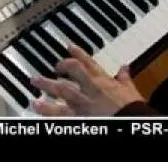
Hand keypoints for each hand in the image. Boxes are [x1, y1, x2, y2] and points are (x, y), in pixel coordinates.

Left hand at [30, 44, 144, 115]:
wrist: (132, 121)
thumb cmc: (133, 108)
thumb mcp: (130, 90)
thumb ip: (124, 78)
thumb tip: (125, 67)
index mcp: (102, 81)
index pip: (87, 62)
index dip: (77, 53)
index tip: (68, 46)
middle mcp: (89, 90)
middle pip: (69, 75)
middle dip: (57, 71)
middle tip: (46, 70)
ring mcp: (82, 104)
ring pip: (60, 94)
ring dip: (46, 89)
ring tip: (35, 88)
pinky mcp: (79, 118)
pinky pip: (60, 115)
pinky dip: (48, 112)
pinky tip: (37, 108)